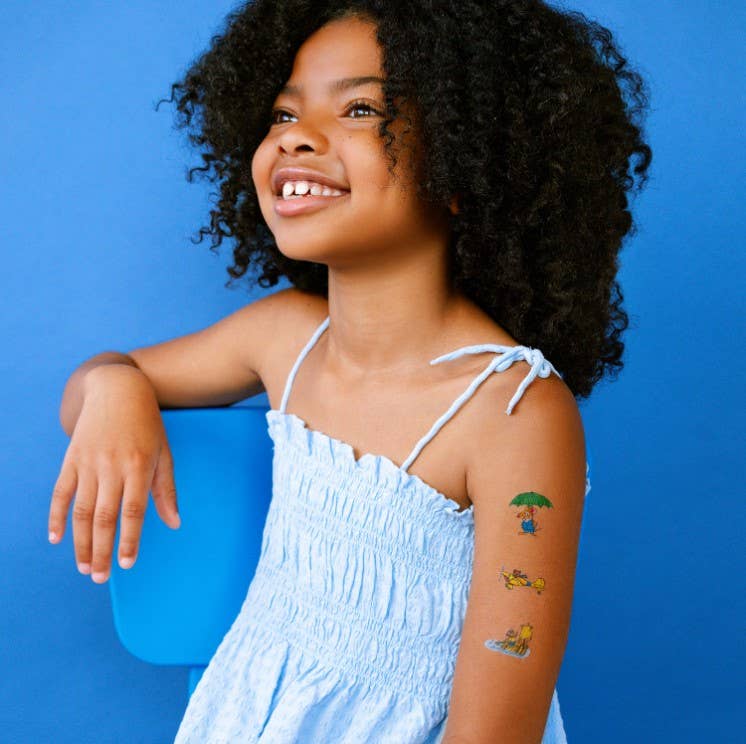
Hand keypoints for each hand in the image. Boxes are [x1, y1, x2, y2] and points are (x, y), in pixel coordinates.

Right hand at [48, 365, 180, 582]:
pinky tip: (56, 539)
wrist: (117, 390)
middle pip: (105, 517)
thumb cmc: (147, 425)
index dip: (129, 540)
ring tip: (85, 567)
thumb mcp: (164, 453)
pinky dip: (56, 516)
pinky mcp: (71, 459)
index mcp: (139, 466)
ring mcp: (88, 463)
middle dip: (102, 550)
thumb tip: (174, 523)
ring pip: (82, 511)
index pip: (133, 511)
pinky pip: (60, 493)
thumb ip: (166, 490)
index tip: (126, 564)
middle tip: (100, 578)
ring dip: (81, 542)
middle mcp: (112, 466)